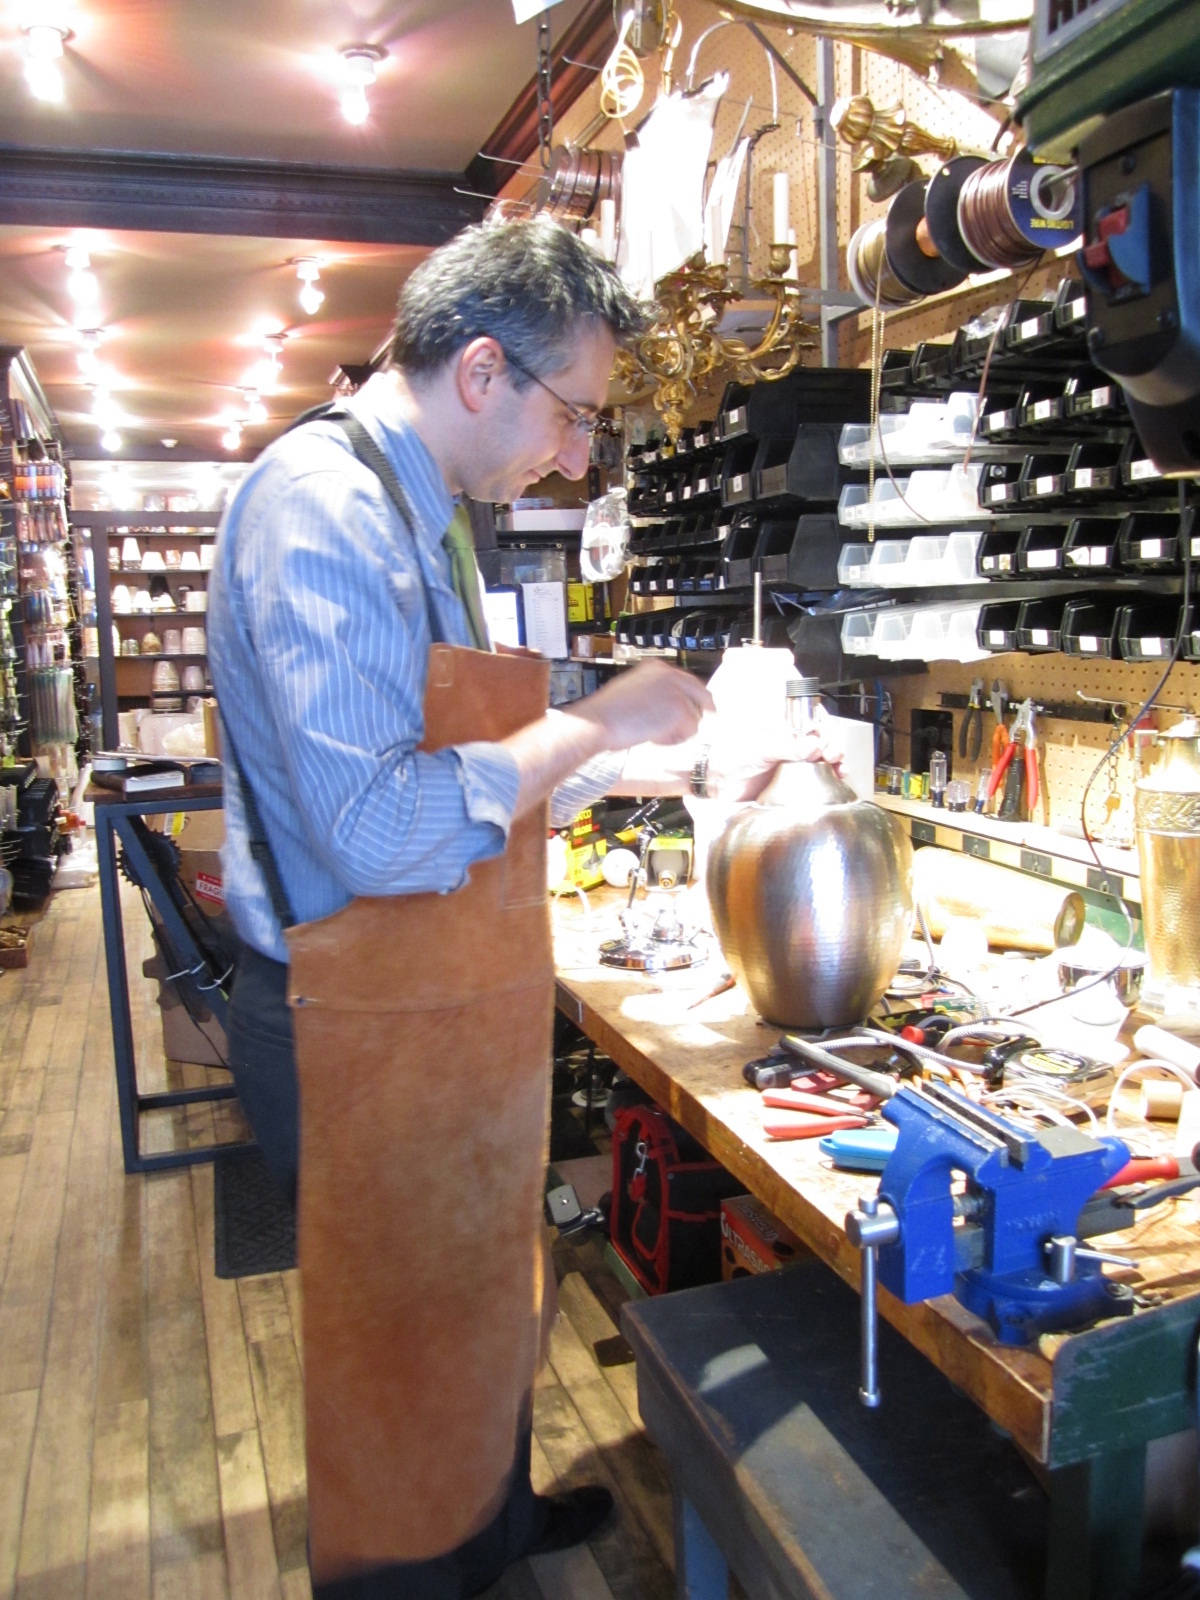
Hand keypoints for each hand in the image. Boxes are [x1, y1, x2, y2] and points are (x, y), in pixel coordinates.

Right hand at [569, 660, 713, 752]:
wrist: (598, 721)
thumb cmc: (607, 713)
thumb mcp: (632, 690)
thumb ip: (654, 693)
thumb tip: (669, 707)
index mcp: (656, 667)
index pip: (688, 681)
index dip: (691, 700)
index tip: (695, 711)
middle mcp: (670, 674)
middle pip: (701, 696)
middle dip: (693, 715)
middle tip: (686, 729)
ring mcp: (677, 690)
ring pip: (695, 717)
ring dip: (678, 730)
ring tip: (653, 732)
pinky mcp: (680, 708)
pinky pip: (690, 731)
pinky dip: (674, 739)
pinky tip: (654, 736)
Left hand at [704, 703, 844, 801]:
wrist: (715, 781)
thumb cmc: (728, 755)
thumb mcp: (760, 747)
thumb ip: (787, 745)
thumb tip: (814, 745)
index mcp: (782, 725)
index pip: (813, 719)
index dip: (825, 726)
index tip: (828, 738)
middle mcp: (791, 740)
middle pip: (823, 736)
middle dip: (834, 743)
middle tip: (834, 754)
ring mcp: (794, 759)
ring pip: (825, 755)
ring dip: (837, 759)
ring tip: (839, 766)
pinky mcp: (794, 779)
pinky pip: (818, 774)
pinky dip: (831, 774)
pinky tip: (839, 775)